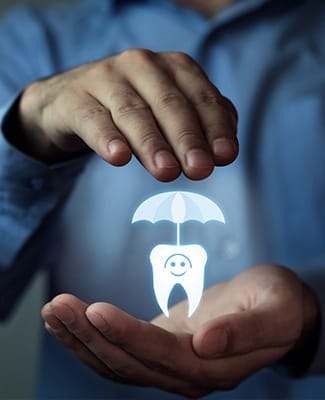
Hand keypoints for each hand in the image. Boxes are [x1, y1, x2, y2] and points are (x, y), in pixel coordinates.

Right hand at [13, 50, 237, 180]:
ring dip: (152, 143)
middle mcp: (142, 66)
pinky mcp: (75, 98)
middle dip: (187, 138)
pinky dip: (107, 138)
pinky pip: (93, 119)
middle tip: (199, 169)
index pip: (202, 98)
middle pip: (169, 104)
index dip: (216, 128)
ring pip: (134, 113)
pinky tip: (118, 157)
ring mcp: (105, 78)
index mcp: (173, 68)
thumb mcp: (170, 112)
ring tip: (166, 171)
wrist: (73, 99)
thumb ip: (201, 124)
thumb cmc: (134, 108)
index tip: (224, 157)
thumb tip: (224, 151)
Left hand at [41, 265, 317, 397]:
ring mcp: (169, 366)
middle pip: (128, 362)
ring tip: (53, 310)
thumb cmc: (277, 303)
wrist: (275, 308)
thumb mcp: (274, 310)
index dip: (127, 336)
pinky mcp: (160, 350)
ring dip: (81, 338)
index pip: (161, 356)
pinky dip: (90, 338)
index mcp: (213, 369)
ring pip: (116, 361)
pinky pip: (119, 351)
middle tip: (58, 305)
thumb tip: (207, 343)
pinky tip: (69, 321)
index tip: (95, 310)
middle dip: (89, 335)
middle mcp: (186, 376)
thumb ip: (245, 331)